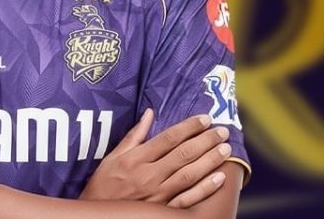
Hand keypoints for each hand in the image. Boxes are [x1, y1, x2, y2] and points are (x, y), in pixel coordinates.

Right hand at [79, 109, 232, 207]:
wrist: (98, 216)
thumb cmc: (103, 185)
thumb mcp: (113, 157)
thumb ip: (134, 136)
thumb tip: (149, 113)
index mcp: (137, 159)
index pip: (168, 138)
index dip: (189, 127)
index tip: (205, 119)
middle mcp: (149, 175)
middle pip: (183, 154)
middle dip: (206, 141)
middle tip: (222, 131)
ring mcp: (158, 194)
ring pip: (189, 174)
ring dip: (210, 160)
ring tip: (225, 149)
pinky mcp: (163, 210)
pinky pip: (188, 199)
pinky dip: (205, 189)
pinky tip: (219, 178)